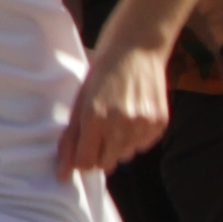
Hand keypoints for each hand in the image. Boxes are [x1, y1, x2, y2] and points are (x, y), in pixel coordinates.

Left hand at [64, 32, 171, 175]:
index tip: (84, 147)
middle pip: (107, 164)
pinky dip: (136, 136)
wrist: (136, 47)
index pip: (86, 163)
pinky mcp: (159, 123)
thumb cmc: (102, 73)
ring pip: (126, 156)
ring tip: (118, 117)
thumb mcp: (80, 102)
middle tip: (101, 129)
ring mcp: (143, 124)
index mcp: (95, 117)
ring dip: (119, 145)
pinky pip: (143, 146)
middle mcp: (120, 124)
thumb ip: (70, 140)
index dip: (82, 158)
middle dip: (100, 152)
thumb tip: (62, 174)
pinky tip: (134, 113)